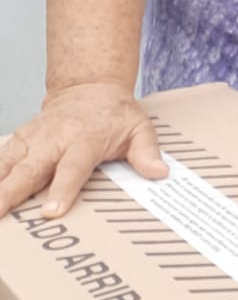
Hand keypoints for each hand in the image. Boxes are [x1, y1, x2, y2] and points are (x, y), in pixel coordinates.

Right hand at [0, 83, 167, 218]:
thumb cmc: (115, 114)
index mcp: (85, 139)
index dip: (62, 189)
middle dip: (12, 191)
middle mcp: (55, 138)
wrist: (90, 87)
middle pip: (31, 168)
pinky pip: (0, 156)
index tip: (51, 211)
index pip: (72, 168)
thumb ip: (147, 152)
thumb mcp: (139, 128)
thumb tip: (159, 173)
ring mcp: (34, 138)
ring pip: (8, 162)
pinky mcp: (21, 138)